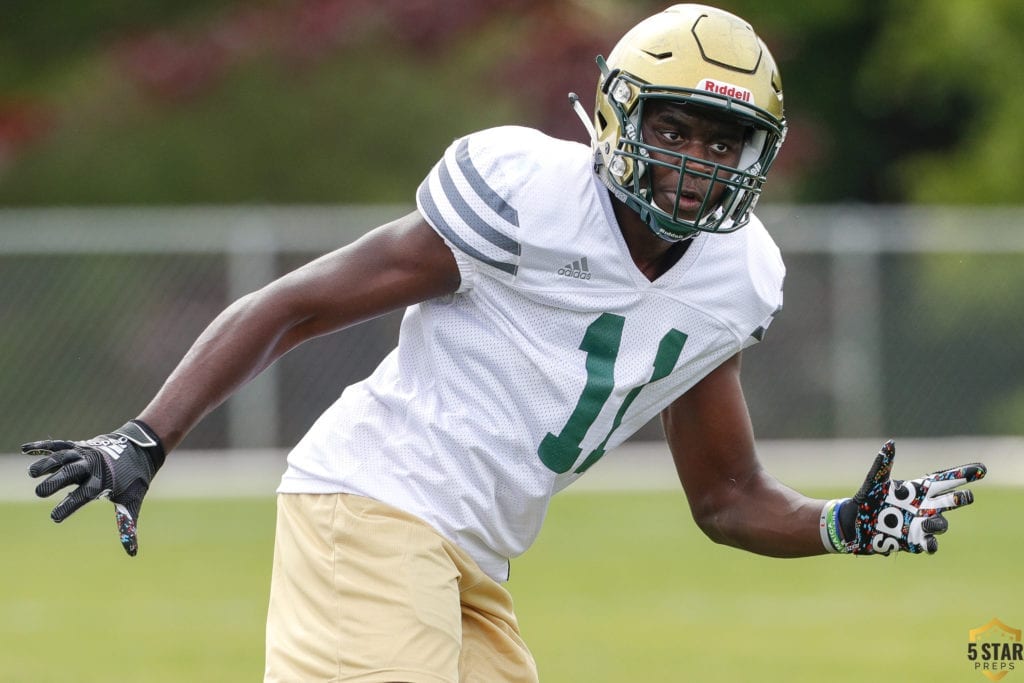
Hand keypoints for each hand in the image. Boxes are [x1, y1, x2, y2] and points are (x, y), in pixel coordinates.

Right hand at [23, 420, 165, 555]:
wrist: (141, 447)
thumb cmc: (134, 478)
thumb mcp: (132, 500)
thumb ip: (127, 525)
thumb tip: (132, 553)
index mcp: (105, 481)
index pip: (85, 494)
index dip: (70, 505)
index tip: (54, 517)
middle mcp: (93, 466)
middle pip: (72, 473)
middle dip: (57, 481)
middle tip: (40, 492)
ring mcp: (85, 453)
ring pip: (64, 457)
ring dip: (47, 463)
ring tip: (31, 473)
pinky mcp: (79, 445)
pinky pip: (59, 444)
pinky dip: (43, 446)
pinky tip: (25, 450)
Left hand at [836, 440, 985, 554]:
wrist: (856, 524)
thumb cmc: (867, 499)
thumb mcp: (875, 481)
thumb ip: (883, 464)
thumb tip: (890, 444)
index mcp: (918, 489)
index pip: (945, 480)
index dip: (963, 475)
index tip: (982, 469)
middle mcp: (925, 506)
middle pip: (949, 501)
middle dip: (960, 499)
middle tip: (967, 496)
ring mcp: (922, 524)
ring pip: (941, 524)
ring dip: (938, 522)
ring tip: (927, 519)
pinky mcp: (915, 540)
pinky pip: (929, 544)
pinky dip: (931, 544)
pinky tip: (929, 544)